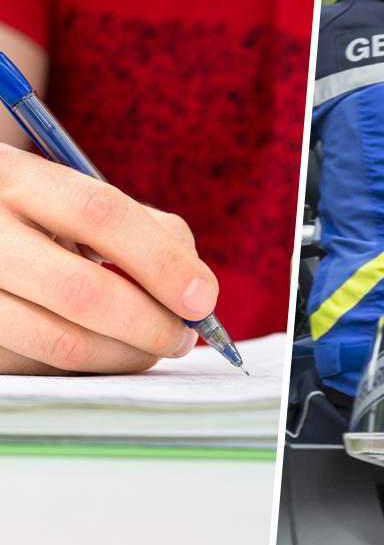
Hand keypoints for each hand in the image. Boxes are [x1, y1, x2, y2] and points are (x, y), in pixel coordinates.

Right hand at [0, 144, 219, 373]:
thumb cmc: (36, 218)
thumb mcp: (76, 200)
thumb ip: (146, 230)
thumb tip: (197, 293)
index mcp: (13, 177)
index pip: (100, 214)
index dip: (162, 261)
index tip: (202, 299)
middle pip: (84, 291)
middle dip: (152, 324)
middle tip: (182, 337)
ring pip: (63, 342)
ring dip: (126, 356)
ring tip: (151, 349)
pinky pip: (42, 367)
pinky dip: (88, 367)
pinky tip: (102, 351)